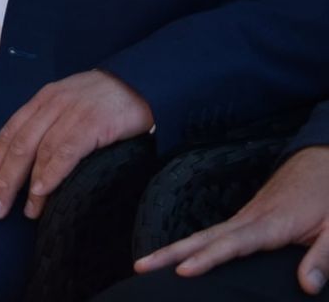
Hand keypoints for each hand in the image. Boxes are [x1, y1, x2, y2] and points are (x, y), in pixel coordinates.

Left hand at [0, 69, 153, 219]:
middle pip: (18, 145)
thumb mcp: (71, 106)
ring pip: (39, 151)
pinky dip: (52, 172)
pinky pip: (66, 150)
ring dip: (28, 185)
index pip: (9, 133)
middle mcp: (51, 105)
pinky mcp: (93, 123)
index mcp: (42, 101)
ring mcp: (71, 113)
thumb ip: (52, 127)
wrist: (142, 82)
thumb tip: (34, 164)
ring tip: (25, 212)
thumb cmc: (106, 101)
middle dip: (4, 179)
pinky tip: (43, 191)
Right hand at [134, 146, 328, 292]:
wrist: (321, 163)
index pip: (232, 245)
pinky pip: (213, 233)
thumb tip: (307, 286)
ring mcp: (244, 217)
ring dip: (173, 248)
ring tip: (145, 262)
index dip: (207, 259)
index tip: (183, 270)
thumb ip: (324, 258)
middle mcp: (249, 219)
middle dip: (170, 252)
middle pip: (203, 238)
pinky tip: (180, 255)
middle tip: (140, 265)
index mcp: (270, 224)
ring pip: (203, 234)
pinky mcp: (246, 218)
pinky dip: (190, 244)